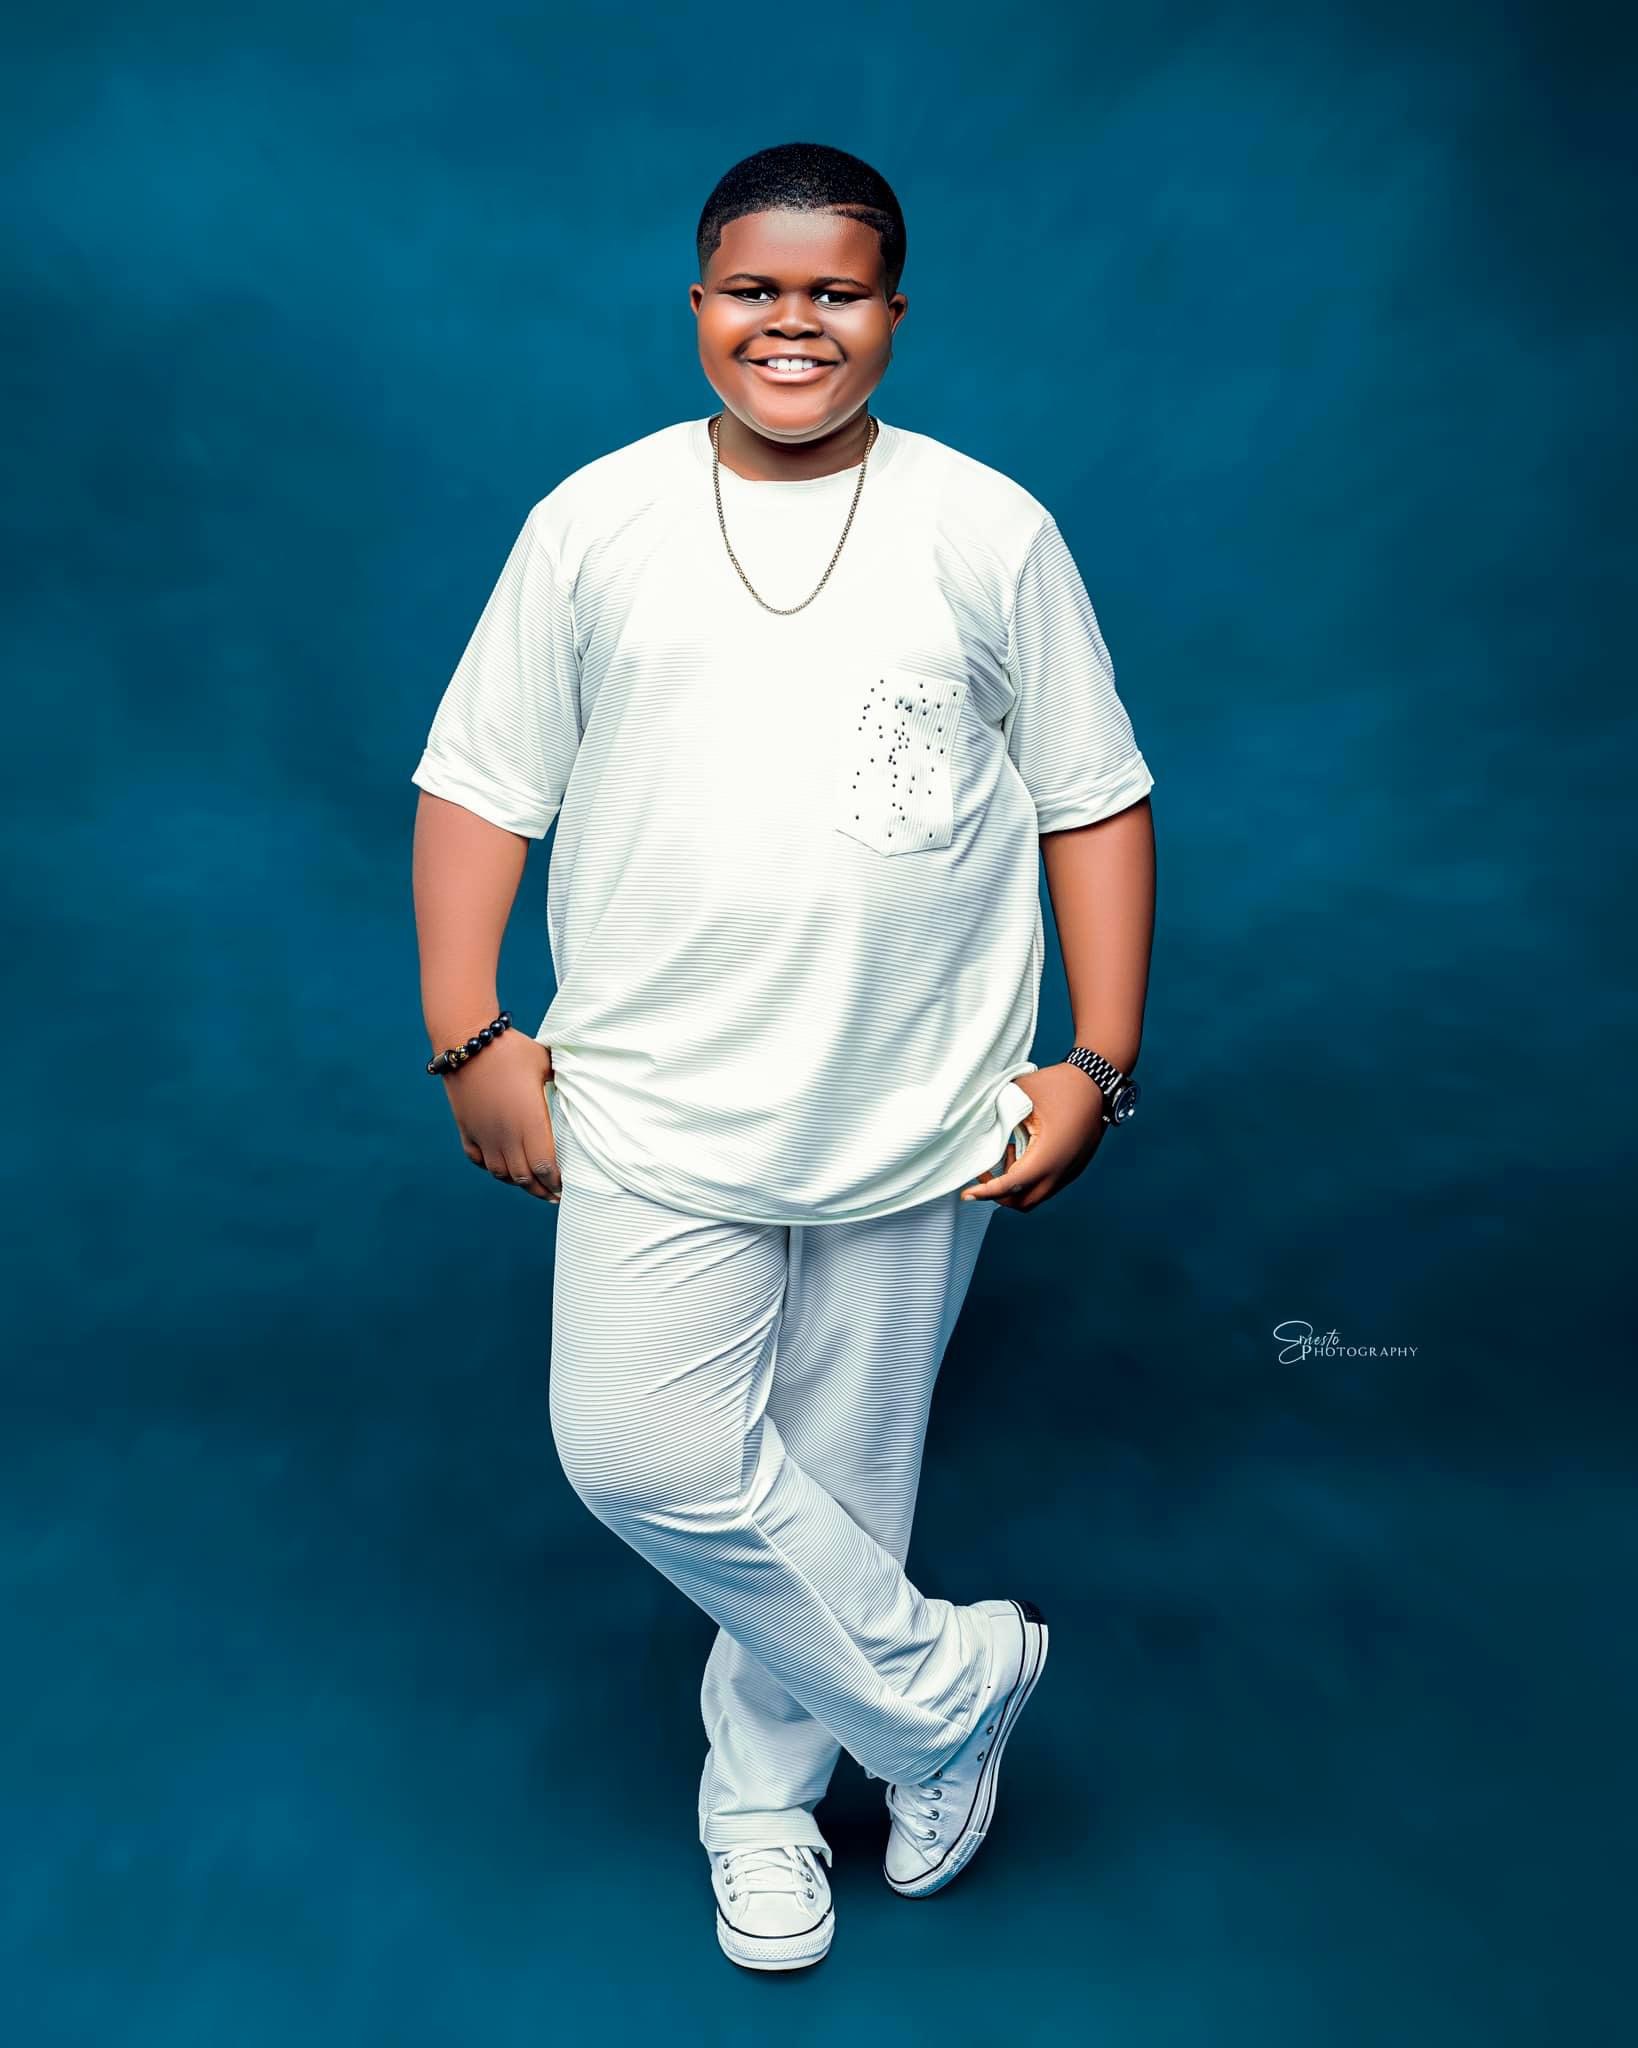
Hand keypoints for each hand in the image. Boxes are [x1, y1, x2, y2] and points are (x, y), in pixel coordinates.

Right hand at [440, 1032, 561, 1200]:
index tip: (567, 1185)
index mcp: (529, 1123)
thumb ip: (562, 1081)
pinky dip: (491, 1168)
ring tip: (530, 1184)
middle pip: (524, 1177)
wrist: (466, 1041)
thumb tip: (582, 1083)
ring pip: (501, 1173)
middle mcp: (505, 1135)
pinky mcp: (466, 1128)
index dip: (556, 1181)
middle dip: (540, 1190)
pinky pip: (478, 1159)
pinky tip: (501, 1167)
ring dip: (517, 1182)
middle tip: (553, 1195)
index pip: (545, 1166)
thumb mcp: (545, 1064)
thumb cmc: (511, 1050)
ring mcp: (483, 1134)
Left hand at [960, 1063, 1107, 1211]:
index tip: (967, 1194)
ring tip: (1008, 1155)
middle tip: (985, 1172)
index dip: (986, 1192)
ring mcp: (1070, 1170)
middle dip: (999, 1195)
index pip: (1011, 1186)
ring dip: (1016, 1186)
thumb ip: (998, 1110)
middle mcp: (1061, 1170)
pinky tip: (1024, 1153)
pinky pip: (1048, 1185)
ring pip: (1037, 1195)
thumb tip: (977, 1118)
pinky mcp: (1074, 1166)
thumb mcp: (1021, 1093)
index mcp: (1047, 1156)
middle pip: (1023, 1202)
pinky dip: (1030, 1179)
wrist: (1097, 1081)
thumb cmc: (1061, 1084)